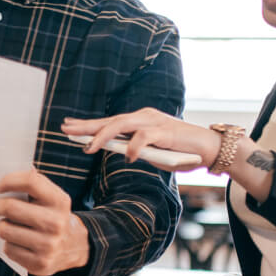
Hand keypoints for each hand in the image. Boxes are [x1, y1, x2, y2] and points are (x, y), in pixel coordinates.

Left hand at [0, 169, 89, 275]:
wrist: (74, 246)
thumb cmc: (53, 215)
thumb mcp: (52, 197)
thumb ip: (34, 184)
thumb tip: (6, 176)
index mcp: (60, 201)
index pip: (30, 181)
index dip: (9, 181)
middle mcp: (56, 223)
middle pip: (11, 207)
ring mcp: (48, 245)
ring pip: (5, 229)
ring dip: (3, 226)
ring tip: (12, 226)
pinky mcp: (40, 263)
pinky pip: (8, 249)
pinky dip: (9, 244)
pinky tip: (19, 242)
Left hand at [62, 109, 219, 172]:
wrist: (210, 148)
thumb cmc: (181, 152)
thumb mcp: (153, 153)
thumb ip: (137, 150)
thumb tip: (119, 152)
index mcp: (140, 121)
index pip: (109, 122)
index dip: (89, 125)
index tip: (68, 127)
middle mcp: (144, 117)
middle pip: (110, 120)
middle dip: (87, 126)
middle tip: (65, 130)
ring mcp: (154, 122)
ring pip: (122, 125)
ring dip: (103, 136)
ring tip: (88, 148)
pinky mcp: (166, 131)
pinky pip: (145, 137)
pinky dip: (135, 147)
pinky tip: (128, 157)